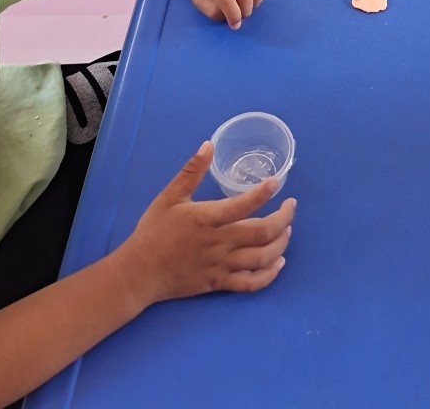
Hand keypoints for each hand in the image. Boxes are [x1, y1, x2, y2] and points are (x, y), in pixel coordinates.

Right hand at [115, 142, 295, 307]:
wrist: (138, 273)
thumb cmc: (154, 230)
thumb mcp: (169, 196)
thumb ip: (192, 171)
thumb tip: (209, 144)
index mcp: (207, 218)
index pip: (243, 205)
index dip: (263, 193)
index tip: (276, 183)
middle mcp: (219, 243)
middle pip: (262, 233)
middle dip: (284, 219)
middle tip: (291, 206)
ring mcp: (221, 266)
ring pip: (262, 258)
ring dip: (281, 244)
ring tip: (287, 231)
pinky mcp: (219, 283)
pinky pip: (251, 284)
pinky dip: (269, 275)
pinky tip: (278, 263)